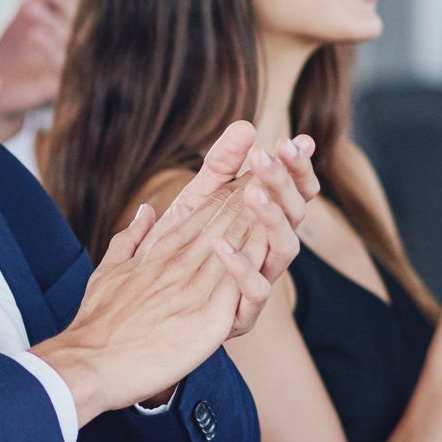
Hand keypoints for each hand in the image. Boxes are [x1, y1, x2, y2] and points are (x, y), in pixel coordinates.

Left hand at [0, 0, 80, 139]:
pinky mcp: (63, 91)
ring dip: (54, 23)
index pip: (89, 8)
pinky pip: (62, 69)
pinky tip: (36, 31)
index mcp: (84, 32)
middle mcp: (88, 53)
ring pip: (72, 44)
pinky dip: (50, 47)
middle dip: (67, 3)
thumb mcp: (32, 12)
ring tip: (32, 5)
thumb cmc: (18, 46)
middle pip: (85, 24)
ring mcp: (80, 74)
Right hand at [35, 189, 266, 423]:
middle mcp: (178, 262)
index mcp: (158, 253)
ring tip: (281, 194)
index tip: (248, 177)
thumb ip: (130, 240)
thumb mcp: (108, 271)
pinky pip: (241, 284)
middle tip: (275, 170)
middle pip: (222, 221)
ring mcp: (194, 288)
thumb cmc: (97, 325)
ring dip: (260, 218)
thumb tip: (145, 212)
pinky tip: (275, 243)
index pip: (199, 215)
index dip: (226, 194)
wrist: (89, 363)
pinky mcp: (208, 317)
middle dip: (250, 195)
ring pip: (235, 244)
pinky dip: (258, 260)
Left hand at [147, 122, 319, 337]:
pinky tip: (221, 245)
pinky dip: (241, 269)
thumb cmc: (174, 254)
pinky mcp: (240, 315)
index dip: (299, 168)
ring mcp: (257, 283)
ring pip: (284, 251)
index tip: (295, 141)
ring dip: (272, 219)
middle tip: (271, 156)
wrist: (143, 316)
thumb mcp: (195, 202)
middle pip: (295, 215)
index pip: (295, 192)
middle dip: (285, 184)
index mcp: (262, 225)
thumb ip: (220, 167)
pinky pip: (255, 293)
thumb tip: (245, 125)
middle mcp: (267, 253)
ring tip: (253, 193)